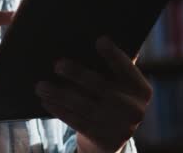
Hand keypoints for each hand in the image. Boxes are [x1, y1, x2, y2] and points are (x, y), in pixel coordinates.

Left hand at [35, 36, 151, 152]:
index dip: (114, 55)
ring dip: (60, 94)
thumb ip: (110, 68)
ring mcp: (123, 128)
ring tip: (41, 85)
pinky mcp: (106, 142)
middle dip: (78, 74)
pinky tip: (46, 100)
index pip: (127, 69)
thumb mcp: (116, 86)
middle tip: (57, 64)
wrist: (110, 139)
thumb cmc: (107, 100)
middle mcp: (136, 110)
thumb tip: (88, 41)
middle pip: (103, 87)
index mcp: (141, 90)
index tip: (100, 40)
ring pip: (85, 106)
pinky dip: (59, 110)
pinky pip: (77, 122)